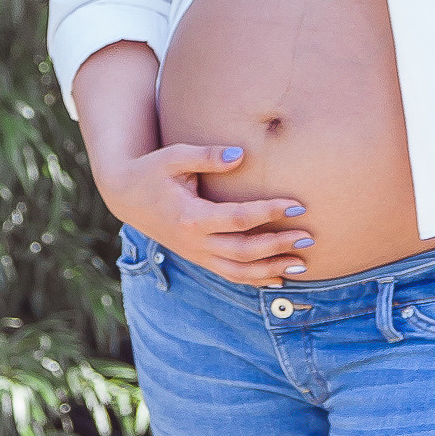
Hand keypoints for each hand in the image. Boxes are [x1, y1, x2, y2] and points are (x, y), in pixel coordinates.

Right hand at [98, 138, 313, 284]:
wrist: (125, 195)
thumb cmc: (152, 170)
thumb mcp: (175, 156)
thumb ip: (208, 156)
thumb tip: (242, 155)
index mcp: (190, 217)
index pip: (239, 219)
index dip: (270, 213)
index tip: (298, 205)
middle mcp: (194, 242)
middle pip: (244, 251)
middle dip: (279, 246)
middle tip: (309, 236)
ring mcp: (196, 254)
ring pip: (238, 272)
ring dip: (272, 270)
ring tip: (302, 265)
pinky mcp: (198, 258)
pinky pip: (230, 275)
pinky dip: (255, 280)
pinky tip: (279, 278)